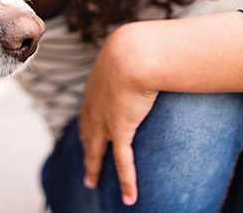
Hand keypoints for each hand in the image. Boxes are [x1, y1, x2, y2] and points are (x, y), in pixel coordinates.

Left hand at [78, 12, 242, 205]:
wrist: (135, 52)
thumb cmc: (140, 45)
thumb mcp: (135, 48)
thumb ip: (142, 53)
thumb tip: (157, 47)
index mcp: (96, 85)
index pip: (88, 108)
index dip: (87, 123)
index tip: (85, 132)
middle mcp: (94, 104)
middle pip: (86, 132)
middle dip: (85, 148)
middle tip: (85, 163)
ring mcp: (104, 119)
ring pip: (96, 150)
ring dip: (94, 168)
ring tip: (91, 182)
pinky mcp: (120, 129)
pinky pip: (123, 161)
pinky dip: (127, 180)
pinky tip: (129, 197)